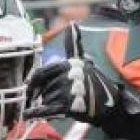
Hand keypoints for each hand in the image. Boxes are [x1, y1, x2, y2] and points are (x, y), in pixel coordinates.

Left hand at [25, 58, 139, 139]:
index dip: (32, 81)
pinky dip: (35, 113)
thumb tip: (72, 24)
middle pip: (43, 87)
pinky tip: (27, 115)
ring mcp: (71, 89)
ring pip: (46, 99)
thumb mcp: (84, 63)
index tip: (27, 87)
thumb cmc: (96, 85)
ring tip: (60, 108)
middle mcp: (71, 74)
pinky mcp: (71, 104)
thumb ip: (74, 47)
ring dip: (48, 106)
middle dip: (43, 96)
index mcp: (72, 63)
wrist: (112, 106)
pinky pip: (47, 109)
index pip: (43, 72)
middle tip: (48, 102)